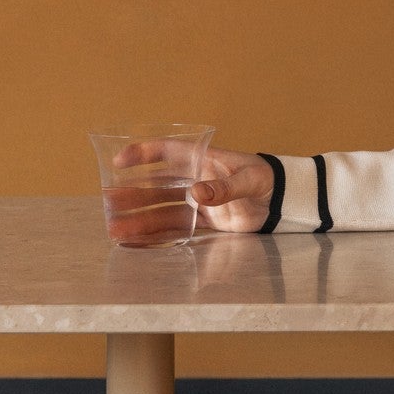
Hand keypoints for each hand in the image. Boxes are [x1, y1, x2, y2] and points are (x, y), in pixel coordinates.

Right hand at [111, 141, 273, 232]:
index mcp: (203, 160)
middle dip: (132, 194)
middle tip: (108, 203)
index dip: (143, 154)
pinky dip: (157, 235)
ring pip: (163, 210)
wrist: (285, 200)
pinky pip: (177, 229)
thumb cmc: (267, 179)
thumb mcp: (249, 179)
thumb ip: (224, 187)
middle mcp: (195, 180)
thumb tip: (196, 194)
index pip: (168, 152)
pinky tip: (138, 242)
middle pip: (157, 186)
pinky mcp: (206, 222)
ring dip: (140, 218)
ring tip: (115, 229)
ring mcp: (198, 202)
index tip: (118, 161)